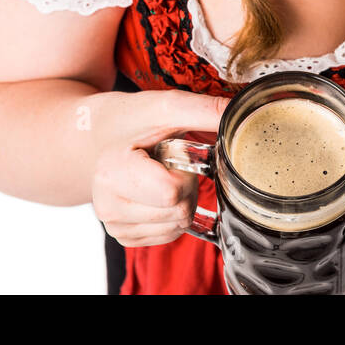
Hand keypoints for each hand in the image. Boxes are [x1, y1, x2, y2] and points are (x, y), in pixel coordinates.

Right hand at [91, 90, 228, 247]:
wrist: (98, 135)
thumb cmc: (132, 120)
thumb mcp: (166, 107)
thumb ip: (205, 110)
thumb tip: (246, 110)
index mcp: (113, 172)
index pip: (172, 194)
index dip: (186, 172)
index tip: (171, 153)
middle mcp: (107, 205)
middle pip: (179, 212)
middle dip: (187, 187)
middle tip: (169, 164)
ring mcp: (114, 226)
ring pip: (178, 226)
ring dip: (182, 201)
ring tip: (162, 175)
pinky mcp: (124, 237)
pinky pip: (171, 235)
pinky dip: (174, 214)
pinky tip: (157, 192)